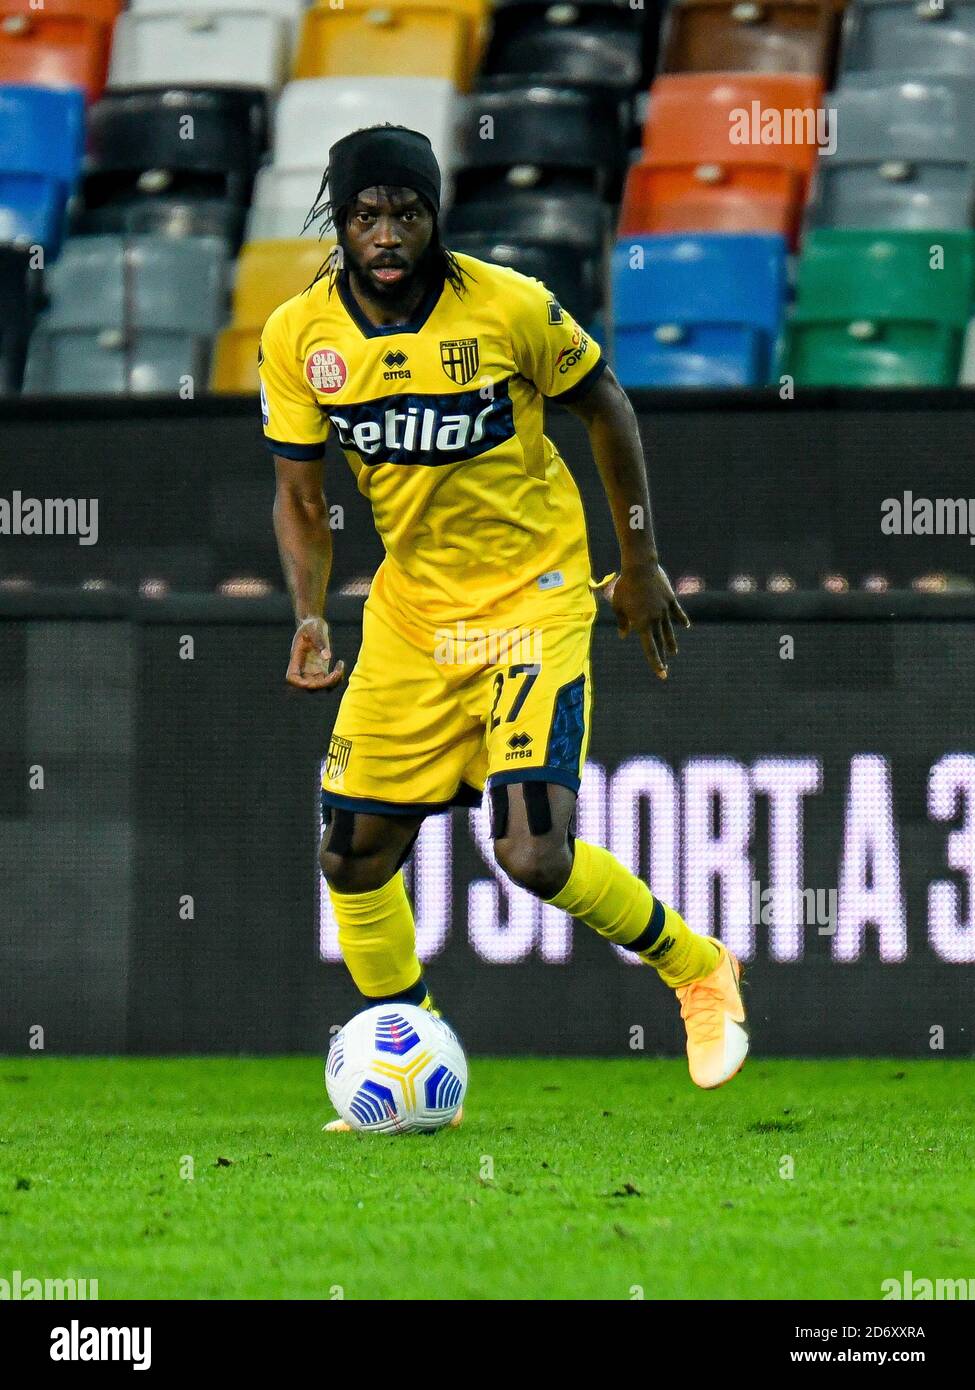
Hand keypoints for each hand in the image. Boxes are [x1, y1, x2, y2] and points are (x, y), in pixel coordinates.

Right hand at [286, 616, 344, 690]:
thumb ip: (320, 642)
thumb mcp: (315, 629)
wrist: (313, 624)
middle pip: (309, 686)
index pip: (292, 678)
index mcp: (296, 659)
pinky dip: (337, 678)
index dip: (300, 683)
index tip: (313, 679)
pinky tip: (340, 664)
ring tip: (340, 668)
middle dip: (323, 684)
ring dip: (332, 683)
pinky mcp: (322, 670)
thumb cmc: (311, 625)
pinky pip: (328, 682)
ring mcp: (312, 671)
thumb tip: (327, 657)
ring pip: (320, 687)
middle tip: (336, 672)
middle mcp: (303, 668)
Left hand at [609, 562, 689, 680]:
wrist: (640, 568)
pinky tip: (686, 625)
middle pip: (660, 642)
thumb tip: (624, 636)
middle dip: (663, 657)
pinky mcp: (670, 599)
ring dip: (671, 642)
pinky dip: (681, 619)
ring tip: (674, 652)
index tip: (662, 673)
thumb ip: (622, 622)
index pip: (650, 648)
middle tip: (666, 669)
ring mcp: (665, 610)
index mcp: (642, 623)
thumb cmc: (625, 586)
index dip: (656, 662)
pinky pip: (677, 612)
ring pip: (669, 630)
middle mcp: (655, 619)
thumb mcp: (618, 605)